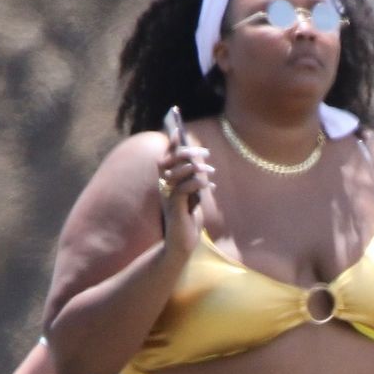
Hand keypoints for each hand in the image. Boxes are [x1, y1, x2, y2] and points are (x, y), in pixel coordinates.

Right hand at [154, 123, 213, 255]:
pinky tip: (208, 185)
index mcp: (166, 182)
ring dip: (195, 168)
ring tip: (210, 170)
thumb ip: (193, 181)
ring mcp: (167, 196)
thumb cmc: (188, 220)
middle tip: (205, 153)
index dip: (170, 143)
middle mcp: (163, 186)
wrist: (181, 244)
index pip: (165, 157)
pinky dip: (196, 183)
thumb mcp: (192, 196)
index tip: (177, 129)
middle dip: (188, 152)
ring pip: (177, 172)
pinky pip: (183, 188)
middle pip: (170, 161)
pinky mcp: (174, 207)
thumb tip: (200, 164)